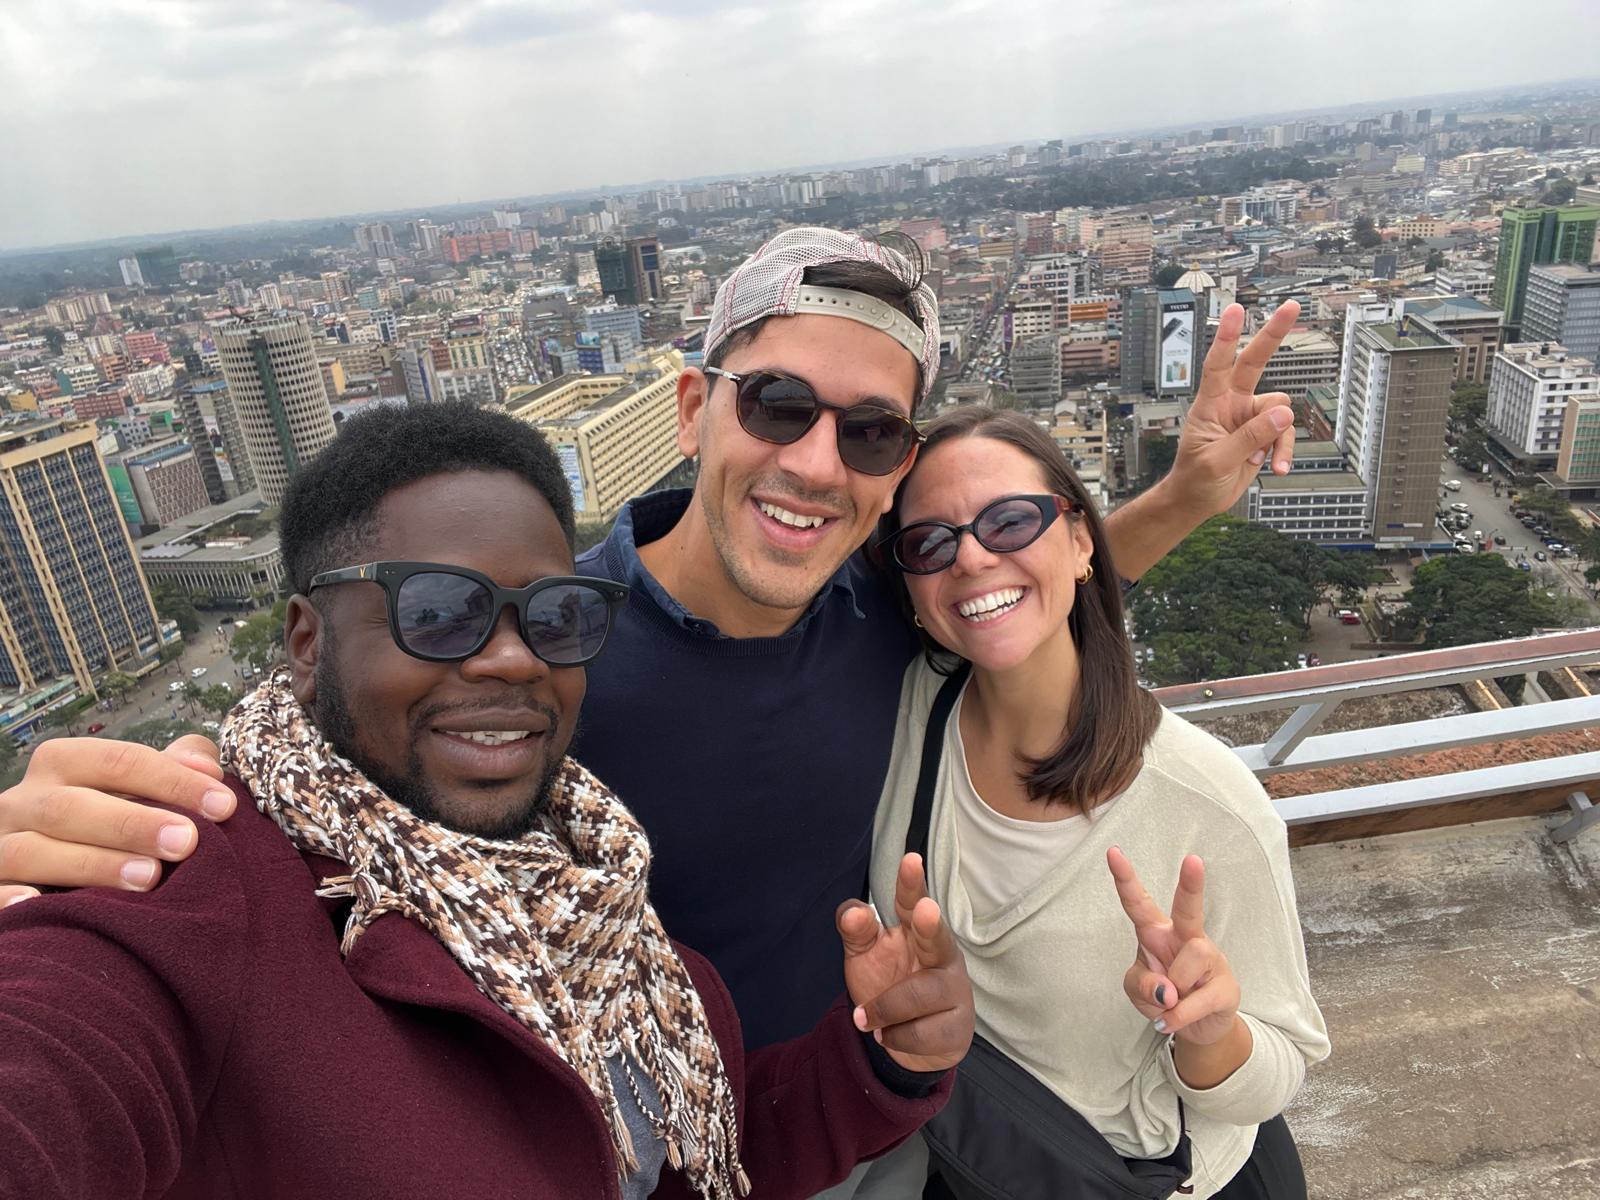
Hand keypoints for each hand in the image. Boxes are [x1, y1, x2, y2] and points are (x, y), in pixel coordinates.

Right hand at [0, 736, 231, 905]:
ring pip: (30, 852)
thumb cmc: (106, 819)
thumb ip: (172, 769)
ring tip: (148, 878)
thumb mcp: (135, 787)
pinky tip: (39, 904)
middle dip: (132, 824)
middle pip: (70, 806)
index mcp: (63, 765)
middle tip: (186, 842)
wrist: (49, 858)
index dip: (173, 780)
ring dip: (91, 864)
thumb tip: (208, 767)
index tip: (224, 806)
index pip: (118, 761)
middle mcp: (23, 802)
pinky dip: (10, 900)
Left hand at [836, 853, 973, 1072]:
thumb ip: (855, 929)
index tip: (909, 859)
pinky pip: (922, 1033)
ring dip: (885, 1009)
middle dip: (930, 925)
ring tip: (865, 1019)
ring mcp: (955, 990)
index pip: (911, 903)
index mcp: (916, 931)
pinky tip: (889, 1035)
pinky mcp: (958, 1026)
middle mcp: (941, 954)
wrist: (908, 1043)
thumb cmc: (888, 984)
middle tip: (925, 911)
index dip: (910, 884)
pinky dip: (896, 1037)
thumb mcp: (864, 954)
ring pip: (920, 995)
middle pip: (937, 938)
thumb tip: (854, 913)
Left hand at [1107, 848, 1239, 1046]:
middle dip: (1191, 885)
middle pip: (1188, 908)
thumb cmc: (1164, 995)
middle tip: (1193, 860)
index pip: (1138, 903)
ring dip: (1173, 990)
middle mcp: (1185, 938)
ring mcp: (1210, 960)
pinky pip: (1201, 999)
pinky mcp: (1227, 987)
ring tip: (1172, 999)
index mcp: (1156, 932)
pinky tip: (1173, 1018)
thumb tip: (1167, 990)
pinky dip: (1181, 1015)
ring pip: (1190, 961)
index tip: (1113, 852)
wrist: (1197, 1026)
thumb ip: (1141, 984)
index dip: (1125, 879)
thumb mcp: (1137, 990)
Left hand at [1166, 301, 1300, 516]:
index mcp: (1210, 405)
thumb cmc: (1195, 479)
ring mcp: (1249, 418)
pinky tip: (1277, 469)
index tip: (1236, 310)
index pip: (1217, 365)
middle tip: (1291, 306)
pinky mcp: (1263, 434)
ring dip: (1278, 437)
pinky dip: (1284, 451)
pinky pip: (1285, 433)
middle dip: (1272, 335)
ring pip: (1281, 409)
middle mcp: (1231, 404)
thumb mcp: (1217, 462)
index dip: (1226, 337)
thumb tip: (1284, 414)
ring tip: (1261, 461)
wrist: (1197, 500)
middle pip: (1254, 362)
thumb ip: (1249, 438)